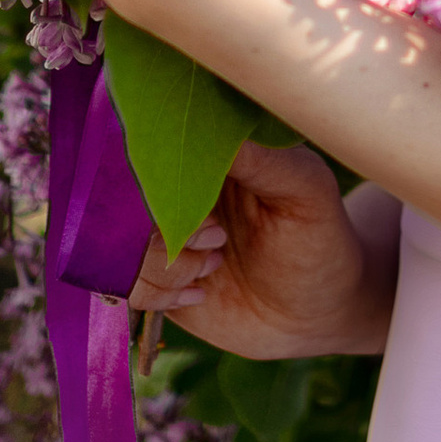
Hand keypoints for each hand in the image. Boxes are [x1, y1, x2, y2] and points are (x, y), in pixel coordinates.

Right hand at [131, 140, 391, 357]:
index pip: (155, 141)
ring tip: (217, 262)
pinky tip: (201, 293)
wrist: (316, 314)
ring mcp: (160, 234)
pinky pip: (123, 283)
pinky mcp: (153, 278)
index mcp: (208, 152)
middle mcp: (176, 190)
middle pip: (124, 194)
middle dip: (161, 223)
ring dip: (167, 262)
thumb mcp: (305, 192)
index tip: (193, 196)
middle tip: (218, 236)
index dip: (159, 169)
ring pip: (120, 242)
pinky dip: (157, 292)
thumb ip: (263, 159)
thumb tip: (206, 127)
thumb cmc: (319, 239)